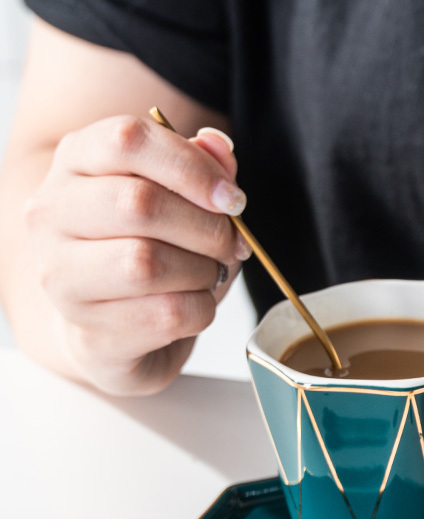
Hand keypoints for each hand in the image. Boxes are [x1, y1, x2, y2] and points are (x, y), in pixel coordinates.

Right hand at [24, 115, 249, 394]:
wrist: (106, 326)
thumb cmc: (145, 251)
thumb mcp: (177, 198)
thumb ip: (200, 166)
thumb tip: (218, 146)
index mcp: (76, 162)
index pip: (128, 141)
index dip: (192, 167)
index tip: (231, 198)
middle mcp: (53, 215)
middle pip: (138, 204)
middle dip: (205, 228)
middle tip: (230, 245)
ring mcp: (62, 278)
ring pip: (146, 263)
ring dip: (202, 272)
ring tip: (208, 275)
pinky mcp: (89, 334)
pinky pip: (165, 315)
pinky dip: (201, 310)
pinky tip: (194, 306)